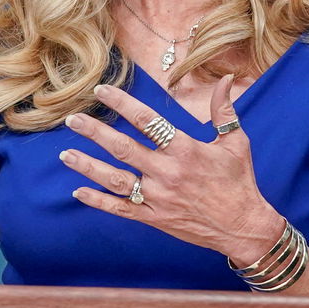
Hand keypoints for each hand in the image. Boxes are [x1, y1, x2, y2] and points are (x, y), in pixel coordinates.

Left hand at [59, 77, 283, 264]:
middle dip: (95, 132)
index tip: (101, 91)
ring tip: (65, 154)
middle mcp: (167, 172)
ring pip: (115, 179)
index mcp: (185, 149)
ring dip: (88, 166)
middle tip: (72, 119)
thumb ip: (223, 110)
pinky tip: (78, 191)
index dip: (122, 103)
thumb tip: (227, 79)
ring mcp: (158, 197)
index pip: (147, 121)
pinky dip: (98, 201)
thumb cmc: (239, 182)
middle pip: (123, 148)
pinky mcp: (154, 218)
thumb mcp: (235, 142)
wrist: (243, 227)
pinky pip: (120, 208)